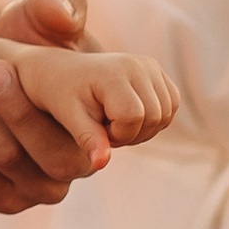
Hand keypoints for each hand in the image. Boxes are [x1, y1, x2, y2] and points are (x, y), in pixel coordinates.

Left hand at [0, 0, 103, 215]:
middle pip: (27, 150)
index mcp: (103, 123)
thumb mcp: (43, 14)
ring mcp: (43, 188)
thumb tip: (61, 15)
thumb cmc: (33, 38)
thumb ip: (60, 4)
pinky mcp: (8, 200)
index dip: (24, 107)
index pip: (72, 137)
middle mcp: (79, 165)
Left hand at [0, 39, 178, 164]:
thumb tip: (102, 163)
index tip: (94, 129)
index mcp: (114, 74)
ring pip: (165, 115)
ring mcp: (150, 66)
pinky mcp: (156, 71)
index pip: (134, 118)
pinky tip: (123, 115)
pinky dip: (152, 119)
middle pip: (155, 118)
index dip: (117, 134)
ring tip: (110, 120)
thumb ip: (88, 139)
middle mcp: (139, 64)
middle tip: (101, 127)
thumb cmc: (57, 94)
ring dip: (141, 128)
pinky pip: (171, 106)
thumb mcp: (69, 117)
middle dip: (130, 133)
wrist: (57, 70)